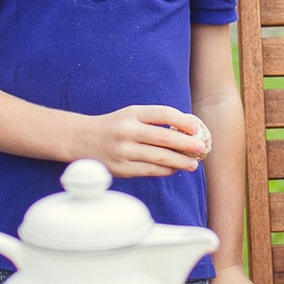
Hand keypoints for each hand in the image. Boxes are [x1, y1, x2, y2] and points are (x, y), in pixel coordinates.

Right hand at [80, 104, 208, 176]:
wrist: (82, 140)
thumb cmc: (115, 126)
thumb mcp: (131, 115)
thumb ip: (154, 120)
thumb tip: (186, 132)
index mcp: (131, 113)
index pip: (162, 113)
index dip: (182, 120)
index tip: (195, 128)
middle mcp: (127, 131)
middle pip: (163, 137)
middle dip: (186, 144)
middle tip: (201, 148)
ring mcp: (123, 151)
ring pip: (158, 158)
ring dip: (179, 161)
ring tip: (193, 164)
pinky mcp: (121, 169)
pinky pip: (149, 171)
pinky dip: (164, 170)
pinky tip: (174, 169)